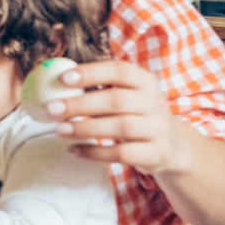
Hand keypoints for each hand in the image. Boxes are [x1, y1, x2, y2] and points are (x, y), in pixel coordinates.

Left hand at [48, 59, 191, 174]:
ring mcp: (159, 129)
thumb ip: (101, 88)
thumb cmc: (137, 115)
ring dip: (85, 128)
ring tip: (59, 129)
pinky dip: (95, 153)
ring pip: (120, 127)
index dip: (92, 73)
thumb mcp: (128, 95)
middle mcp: (155, 103)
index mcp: (145, 82)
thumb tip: (54, 82)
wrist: (173, 146)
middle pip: (116, 100)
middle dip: (80, 104)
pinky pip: (122, 154)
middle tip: (51, 108)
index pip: (119, 71)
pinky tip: (74, 150)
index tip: (63, 79)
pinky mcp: (157, 154)